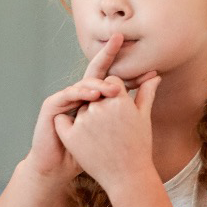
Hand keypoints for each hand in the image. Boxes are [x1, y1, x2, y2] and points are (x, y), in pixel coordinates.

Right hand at [23, 35, 156, 184]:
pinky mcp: (51, 107)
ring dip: (98, 83)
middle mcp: (78, 94)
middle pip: (94, 70)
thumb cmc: (88, 152)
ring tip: (113, 89)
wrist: (59, 167)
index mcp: (93, 97)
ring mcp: (64, 98)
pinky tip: (93, 96)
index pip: (109, 75)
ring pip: (83, 83)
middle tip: (119, 40)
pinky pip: (67, 95)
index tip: (138, 53)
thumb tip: (155, 79)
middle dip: (107, 54)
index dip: (122, 64)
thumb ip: (135, 103)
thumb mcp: (115, 127)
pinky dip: (80, 93)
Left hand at [53, 73, 160, 194]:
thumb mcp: (144, 118)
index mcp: (119, 100)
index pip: (111, 82)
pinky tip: (83, 138)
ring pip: (81, 107)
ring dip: (87, 116)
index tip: (119, 110)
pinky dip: (69, 125)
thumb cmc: (138, 147)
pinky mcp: (70, 135)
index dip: (114, 94)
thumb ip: (145, 93)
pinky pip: (63, 120)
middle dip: (101, 105)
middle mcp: (100, 107)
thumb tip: (154, 76)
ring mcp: (83, 121)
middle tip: (111, 127)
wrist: (127, 178)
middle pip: (95, 94)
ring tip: (102, 138)